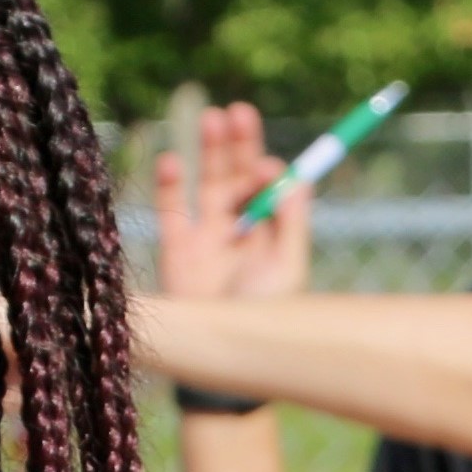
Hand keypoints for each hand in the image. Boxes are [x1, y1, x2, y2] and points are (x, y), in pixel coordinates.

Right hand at [148, 104, 312, 304]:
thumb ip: (294, 224)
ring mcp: (206, 237)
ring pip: (207, 182)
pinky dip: (170, 181)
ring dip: (210, 150)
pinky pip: (171, 207)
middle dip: (240, 144)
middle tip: (240, 113)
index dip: (268, 170)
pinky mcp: (176, 247)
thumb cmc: (260, 318)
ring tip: (214, 119)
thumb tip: (301, 178)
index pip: (271, 188)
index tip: (266, 167)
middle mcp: (240, 230)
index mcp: (271, 234)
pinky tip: (174, 160)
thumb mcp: (287, 270)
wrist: (220, 357)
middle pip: (240, 175)